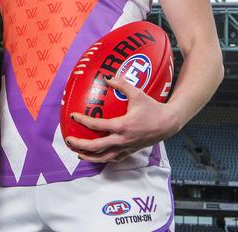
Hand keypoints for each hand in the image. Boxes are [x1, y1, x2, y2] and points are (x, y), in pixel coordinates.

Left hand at [64, 77, 180, 162]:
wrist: (168, 123)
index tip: (73, 116)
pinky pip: (114, 158)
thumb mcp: (137, 93)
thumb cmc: (153, 108)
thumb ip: (122, 84)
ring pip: (104, 157)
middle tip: (69, 140)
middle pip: (97, 147)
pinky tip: (95, 156)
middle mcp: (122, 139)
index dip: (83, 121)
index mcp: (122, 126)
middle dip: (80, 144)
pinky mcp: (130, 152)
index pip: (97, 125)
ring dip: (89, 156)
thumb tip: (107, 77)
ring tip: (77, 153)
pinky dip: (102, 159)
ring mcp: (126, 148)